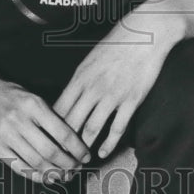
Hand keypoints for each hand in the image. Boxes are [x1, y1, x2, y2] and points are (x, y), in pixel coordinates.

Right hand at [0, 48, 90, 184]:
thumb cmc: (9, 95)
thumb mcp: (31, 97)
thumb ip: (48, 116)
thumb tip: (72, 141)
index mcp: (34, 105)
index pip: (62, 132)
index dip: (77, 148)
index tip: (85, 157)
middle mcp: (20, 119)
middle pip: (50, 151)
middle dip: (67, 164)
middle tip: (75, 170)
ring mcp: (5, 133)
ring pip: (35, 161)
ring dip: (53, 173)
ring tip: (63, 176)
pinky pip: (18, 166)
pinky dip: (34, 175)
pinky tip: (44, 177)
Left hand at [53, 0, 193, 159]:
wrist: (147, 32)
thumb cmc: (118, 43)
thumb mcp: (91, 59)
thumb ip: (81, 80)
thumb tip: (69, 98)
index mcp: (80, 77)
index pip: (58, 108)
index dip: (50, 128)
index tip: (47, 141)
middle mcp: (93, 87)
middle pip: (71, 122)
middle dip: (63, 144)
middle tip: (59, 158)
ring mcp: (112, 95)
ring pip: (91, 129)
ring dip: (84, 148)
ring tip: (78, 161)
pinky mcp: (131, 100)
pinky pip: (117, 128)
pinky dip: (108, 144)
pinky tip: (102, 152)